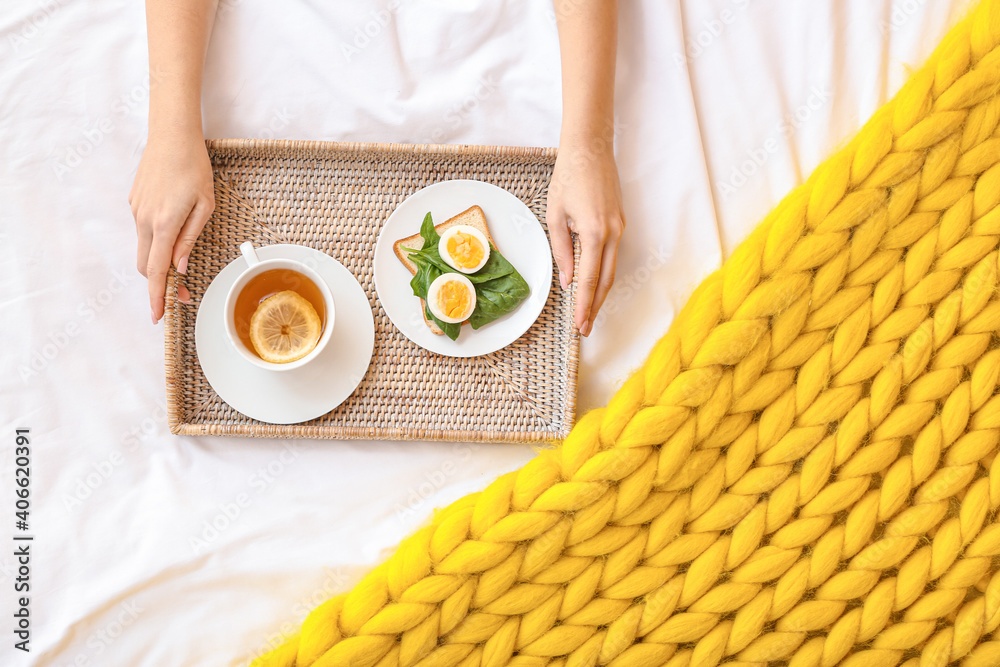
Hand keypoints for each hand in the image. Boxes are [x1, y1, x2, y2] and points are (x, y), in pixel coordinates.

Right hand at [128, 128, 213, 323]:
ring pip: (144, 250)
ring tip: (180, 270)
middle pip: (146, 266)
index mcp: (164, 223)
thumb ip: (190, 239)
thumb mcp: (205, 205)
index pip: (157, 271)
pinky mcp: (135, 202)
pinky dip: (155, 244)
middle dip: (160, 286)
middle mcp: (145, 220)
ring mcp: (136, 211)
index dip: (157, 296)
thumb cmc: (195, 167)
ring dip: (158, 265)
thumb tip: (179, 267)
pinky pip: (143, 232)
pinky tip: (172, 237)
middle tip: (181, 295)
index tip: (158, 316)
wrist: (172, 136)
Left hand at [546, 142, 625, 335]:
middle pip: (606, 281)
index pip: (589, 279)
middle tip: (586, 328)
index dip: (584, 305)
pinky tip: (592, 285)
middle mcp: (612, 234)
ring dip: (600, 294)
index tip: (580, 324)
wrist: (590, 149)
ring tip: (588, 313)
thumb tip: (567, 281)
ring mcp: (620, 229)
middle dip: (595, 307)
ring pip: (612, 270)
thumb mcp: (555, 216)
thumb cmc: (568, 177)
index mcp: (594, 232)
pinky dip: (603, 274)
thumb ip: (561, 251)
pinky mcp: (620, 224)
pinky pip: (612, 255)